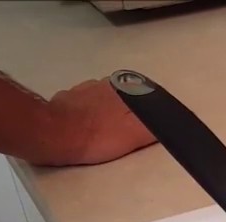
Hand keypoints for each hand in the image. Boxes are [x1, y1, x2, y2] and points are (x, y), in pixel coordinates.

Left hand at [40, 78, 155, 166]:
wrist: (54, 135)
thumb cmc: (98, 136)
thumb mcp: (136, 134)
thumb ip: (154, 125)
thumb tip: (170, 119)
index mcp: (125, 88)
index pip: (145, 95)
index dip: (147, 111)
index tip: (146, 126)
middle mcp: (104, 83)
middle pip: (123, 97)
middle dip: (126, 111)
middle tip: (125, 133)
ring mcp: (82, 89)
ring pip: (101, 100)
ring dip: (104, 112)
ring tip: (103, 132)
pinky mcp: (65, 99)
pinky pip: (82, 105)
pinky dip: (86, 115)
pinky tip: (85, 128)